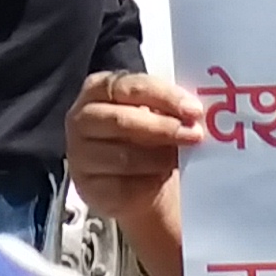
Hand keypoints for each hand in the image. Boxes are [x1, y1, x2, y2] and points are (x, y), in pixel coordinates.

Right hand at [65, 72, 202, 230]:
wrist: (140, 184)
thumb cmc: (147, 139)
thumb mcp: (156, 114)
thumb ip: (168, 108)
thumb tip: (194, 113)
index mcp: (98, 89)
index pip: (130, 86)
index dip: (164, 97)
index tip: (194, 110)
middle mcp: (81, 119)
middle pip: (122, 120)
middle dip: (163, 128)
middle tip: (195, 135)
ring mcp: (80, 155)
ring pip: (125, 157)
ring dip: (159, 159)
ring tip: (177, 160)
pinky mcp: (87, 188)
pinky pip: (122, 187)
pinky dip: (148, 184)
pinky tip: (159, 180)